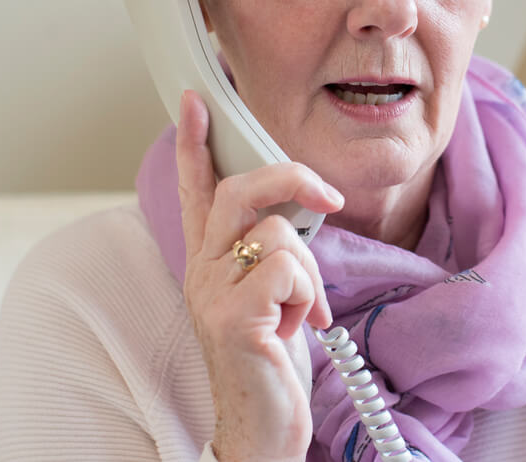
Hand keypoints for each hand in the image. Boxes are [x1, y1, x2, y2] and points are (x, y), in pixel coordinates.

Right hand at [175, 90, 343, 461]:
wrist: (260, 427)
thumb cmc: (270, 361)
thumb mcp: (270, 297)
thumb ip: (273, 255)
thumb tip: (304, 218)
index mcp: (208, 261)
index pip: (197, 189)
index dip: (196, 142)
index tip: (197, 98)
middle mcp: (201, 270)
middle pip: (241, 189)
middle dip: (292, 178)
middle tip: (329, 198)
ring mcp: (211, 292)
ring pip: (279, 234)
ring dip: (309, 274)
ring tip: (299, 312)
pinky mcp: (233, 316)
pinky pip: (288, 270)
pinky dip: (308, 297)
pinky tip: (296, 328)